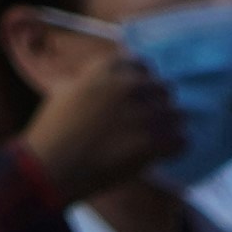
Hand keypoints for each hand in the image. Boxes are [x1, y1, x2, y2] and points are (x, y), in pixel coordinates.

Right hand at [22, 42, 183, 201]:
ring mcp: (141, 114)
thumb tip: (106, 80)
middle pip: (164, 89)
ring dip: (169, 128)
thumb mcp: (66, 91)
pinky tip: (161, 155)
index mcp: (106, 70)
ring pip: (177, 114)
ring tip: (156, 142)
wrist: (49, 166)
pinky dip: (175, 149)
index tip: (139, 98)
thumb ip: (91, 80)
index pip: (142, 66)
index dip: (143, 83)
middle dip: (158, 106)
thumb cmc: (52, 132)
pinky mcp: (151, 143)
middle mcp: (127, 86)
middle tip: (147, 124)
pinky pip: (182, 140)